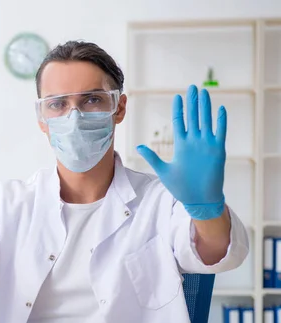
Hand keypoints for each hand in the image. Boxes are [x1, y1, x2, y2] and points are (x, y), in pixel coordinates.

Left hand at [136, 85, 226, 219]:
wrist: (199, 199)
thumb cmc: (181, 187)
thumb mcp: (163, 170)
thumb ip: (152, 156)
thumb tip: (137, 147)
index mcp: (181, 145)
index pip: (179, 122)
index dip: (179, 109)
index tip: (177, 97)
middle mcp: (194, 142)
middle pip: (193, 117)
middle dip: (193, 102)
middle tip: (193, 87)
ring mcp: (206, 145)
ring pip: (206, 121)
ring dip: (205, 107)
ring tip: (204, 92)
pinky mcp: (218, 151)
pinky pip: (220, 132)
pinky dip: (220, 121)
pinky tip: (220, 109)